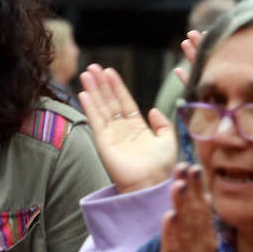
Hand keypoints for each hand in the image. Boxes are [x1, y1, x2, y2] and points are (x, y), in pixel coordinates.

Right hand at [78, 63, 177, 192]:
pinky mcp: (103, 141)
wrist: (151, 183)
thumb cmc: (162, 166)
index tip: (110, 72)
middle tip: (93, 67)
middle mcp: (122, 130)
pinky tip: (84, 93)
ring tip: (86, 73)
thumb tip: (153, 110)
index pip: (125, 102)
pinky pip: (95, 120)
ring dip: (93, 90)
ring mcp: (111, 135)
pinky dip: (89, 106)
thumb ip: (163, 124)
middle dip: (101, 84)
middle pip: (109, 101)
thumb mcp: (168, 140)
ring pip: (101, 107)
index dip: (117, 87)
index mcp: (137, 128)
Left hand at [140, 163, 216, 251]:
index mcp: (205, 238)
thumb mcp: (187, 245)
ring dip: (182, 205)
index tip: (191, 165)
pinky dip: (172, 231)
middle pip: (196, 213)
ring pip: (186, 227)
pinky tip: (170, 215)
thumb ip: (192, 223)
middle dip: (190, 189)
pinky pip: (174, 247)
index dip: (197, 188)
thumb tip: (195, 197)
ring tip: (179, 184)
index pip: (201, 208)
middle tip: (186, 166)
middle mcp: (201, 246)